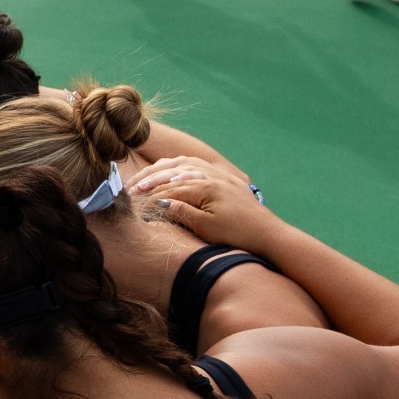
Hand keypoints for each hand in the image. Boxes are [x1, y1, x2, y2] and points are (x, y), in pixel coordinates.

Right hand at [128, 156, 283, 252]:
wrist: (268, 234)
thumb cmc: (237, 234)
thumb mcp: (206, 227)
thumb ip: (182, 212)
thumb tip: (159, 203)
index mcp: (205, 187)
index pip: (168, 188)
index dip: (148, 197)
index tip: (132, 205)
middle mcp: (211, 176)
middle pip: (173, 171)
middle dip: (149, 179)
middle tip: (130, 189)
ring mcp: (219, 176)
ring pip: (184, 164)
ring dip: (162, 169)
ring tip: (145, 176)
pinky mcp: (225, 180)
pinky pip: (197, 165)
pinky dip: (180, 166)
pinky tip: (172, 171)